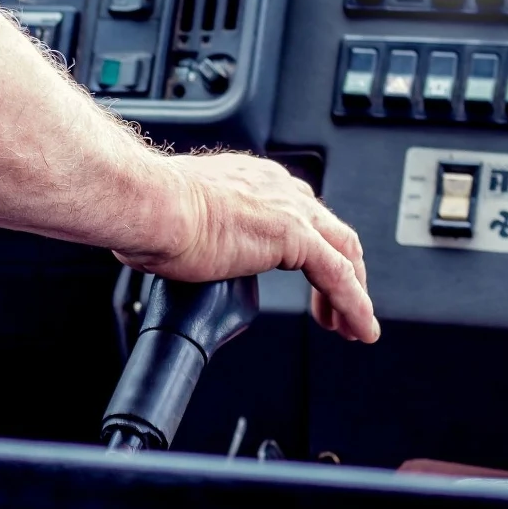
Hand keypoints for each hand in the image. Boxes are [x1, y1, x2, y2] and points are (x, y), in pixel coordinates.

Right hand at [118, 152, 378, 342]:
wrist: (150, 207)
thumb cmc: (149, 213)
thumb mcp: (178, 222)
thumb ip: (193, 237)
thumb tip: (180, 262)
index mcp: (249, 180)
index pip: (297, 211)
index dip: (311, 245)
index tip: (306, 273)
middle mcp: (276, 187)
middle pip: (330, 230)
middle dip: (341, 270)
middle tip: (336, 306)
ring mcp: (289, 210)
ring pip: (344, 253)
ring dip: (352, 293)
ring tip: (352, 326)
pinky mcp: (294, 237)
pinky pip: (339, 277)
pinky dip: (354, 305)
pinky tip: (358, 328)